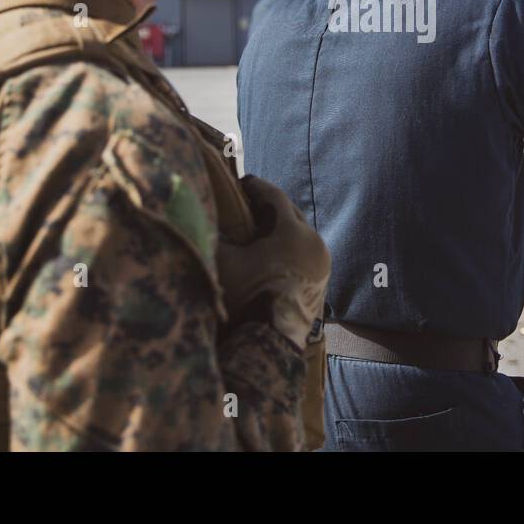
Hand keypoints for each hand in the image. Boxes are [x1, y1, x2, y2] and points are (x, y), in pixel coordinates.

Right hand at [215, 176, 330, 349]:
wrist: (271, 341)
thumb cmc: (247, 297)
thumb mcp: (224, 263)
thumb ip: (214, 237)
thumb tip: (200, 218)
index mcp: (293, 232)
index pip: (275, 197)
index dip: (257, 186)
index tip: (243, 181)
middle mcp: (314, 242)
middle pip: (291, 214)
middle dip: (270, 207)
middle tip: (249, 204)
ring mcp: (322, 264)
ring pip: (300, 235)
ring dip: (281, 229)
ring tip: (259, 230)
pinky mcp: (322, 281)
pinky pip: (306, 254)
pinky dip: (290, 249)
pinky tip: (272, 255)